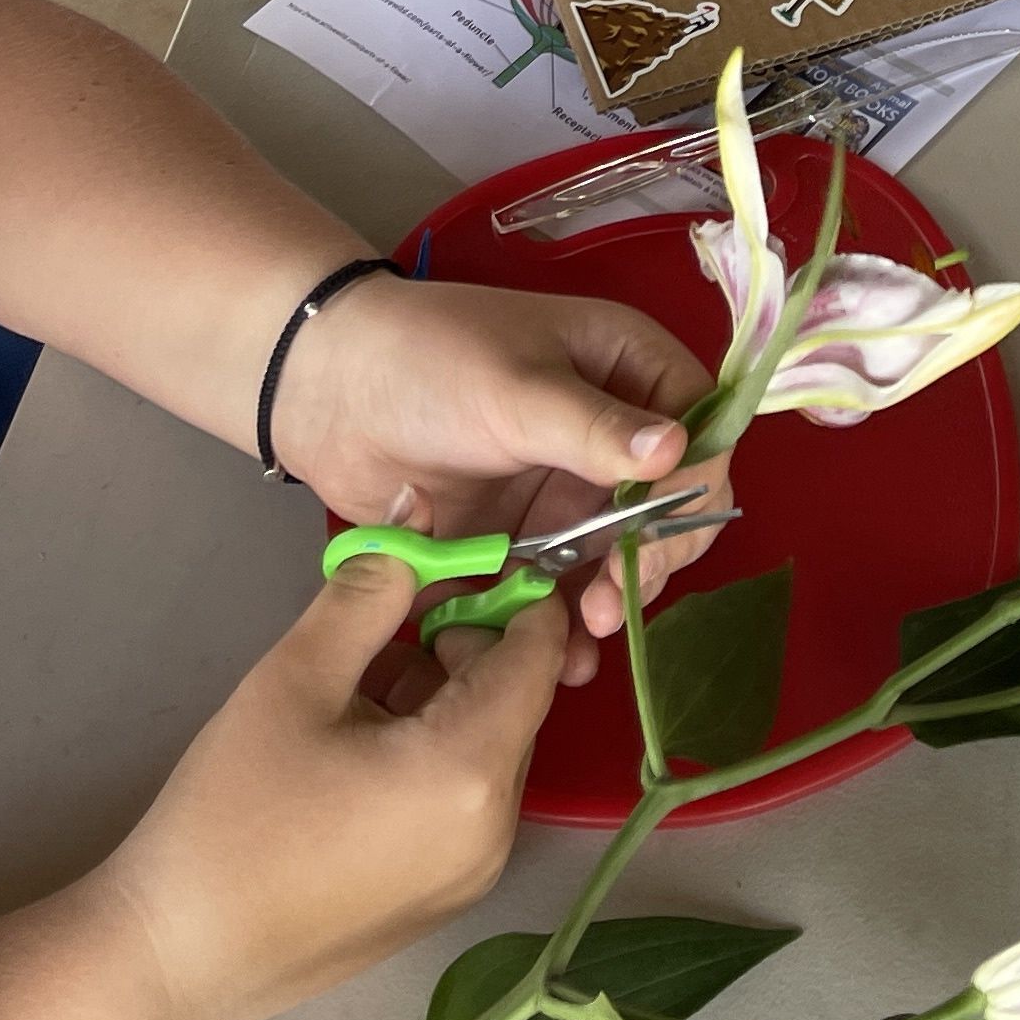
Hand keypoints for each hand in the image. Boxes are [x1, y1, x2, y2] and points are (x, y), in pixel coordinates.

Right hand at [91, 555, 565, 1019]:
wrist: (168, 959)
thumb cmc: (232, 814)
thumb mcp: (298, 679)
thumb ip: (371, 590)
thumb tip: (421, 514)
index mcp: (472, 774)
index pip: (538, 656)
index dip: (508, 595)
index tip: (449, 566)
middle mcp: (497, 831)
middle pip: (513, 703)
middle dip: (460, 649)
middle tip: (378, 635)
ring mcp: (471, 878)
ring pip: (485, 750)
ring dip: (439, 701)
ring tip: (349, 696)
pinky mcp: (438, 903)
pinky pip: (462, 801)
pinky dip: (430, 756)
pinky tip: (350, 752)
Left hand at [267, 279, 730, 669]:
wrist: (322, 393)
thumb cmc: (427, 360)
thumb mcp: (514, 388)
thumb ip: (592, 428)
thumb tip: (676, 450)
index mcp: (623, 370)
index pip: (697, 431)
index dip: (693, 486)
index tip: (660, 536)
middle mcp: (604, 436)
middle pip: (663, 510)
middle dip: (650, 560)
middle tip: (611, 600)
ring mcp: (560, 492)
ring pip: (613, 561)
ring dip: (609, 602)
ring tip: (583, 639)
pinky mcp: (517, 541)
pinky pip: (555, 592)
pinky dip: (559, 627)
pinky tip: (556, 659)